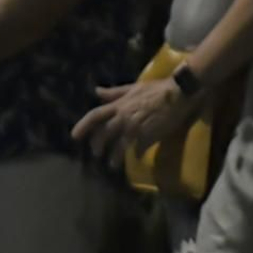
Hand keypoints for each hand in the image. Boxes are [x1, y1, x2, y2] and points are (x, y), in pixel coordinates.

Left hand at [72, 77, 196, 166]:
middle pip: (104, 134)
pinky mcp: (148, 136)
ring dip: (114, 157)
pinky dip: (136, 155)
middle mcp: (123, 117)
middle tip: (96, 153)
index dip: (83, 125)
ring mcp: (135, 127)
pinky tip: (137, 158)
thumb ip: (115, 92)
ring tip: (112, 165)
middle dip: (97, 145)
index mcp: (119, 105)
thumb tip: (97, 91)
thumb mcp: (133, 87)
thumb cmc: (156, 89)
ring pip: (119, 146)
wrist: (178, 93)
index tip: (74, 136)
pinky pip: (138, 150)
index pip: (95, 115)